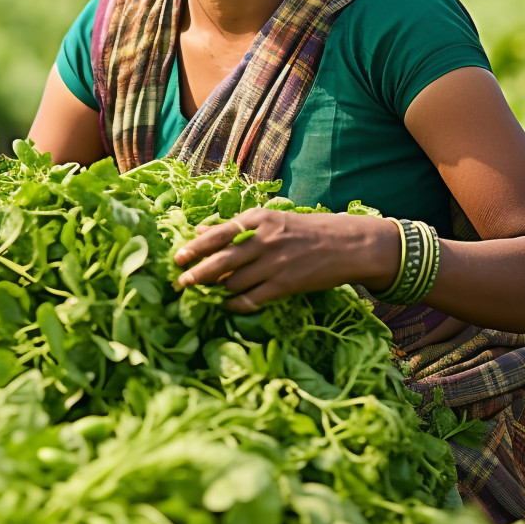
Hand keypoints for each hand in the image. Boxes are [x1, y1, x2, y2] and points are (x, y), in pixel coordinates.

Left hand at [173, 209, 397, 313]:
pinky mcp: (286, 285)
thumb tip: (198, 232)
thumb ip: (236, 227)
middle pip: (221, 260)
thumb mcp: (271, 220)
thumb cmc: (305, 230)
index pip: (218, 233)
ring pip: (234, 281)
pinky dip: (236, 303)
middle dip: (197, 273)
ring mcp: (276, 263)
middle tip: (181, 283)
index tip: (177, 257)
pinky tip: (228, 304)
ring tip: (206, 293)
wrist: (347, 244)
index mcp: (259, 219)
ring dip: (217, 289)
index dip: (195, 247)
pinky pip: (252, 298)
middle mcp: (265, 239)